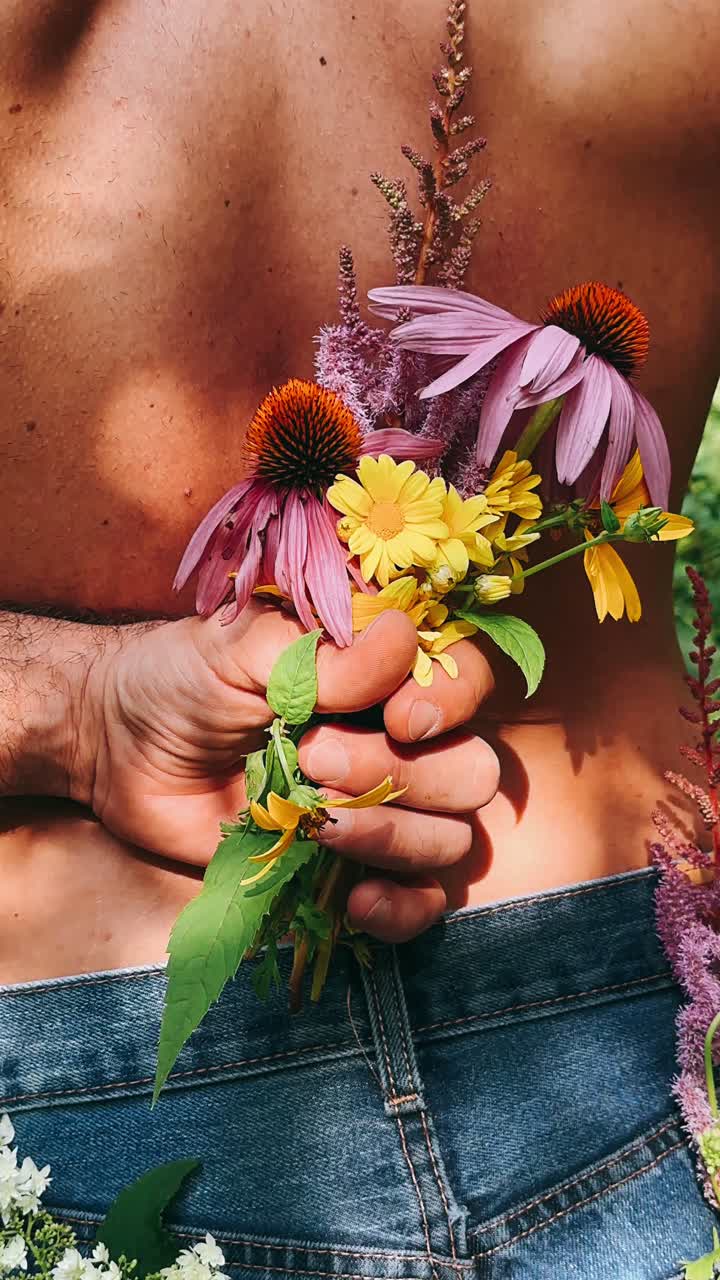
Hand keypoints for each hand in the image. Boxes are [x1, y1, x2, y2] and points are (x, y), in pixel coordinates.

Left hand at [77, 600, 497, 939]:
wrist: (122, 749)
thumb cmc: (183, 679)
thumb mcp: (240, 646)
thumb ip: (320, 651)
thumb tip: (403, 644)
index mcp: (383, 674)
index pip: (468, 679)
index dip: (452, 702)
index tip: (399, 718)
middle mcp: (398, 742)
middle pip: (472, 771)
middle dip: (403, 775)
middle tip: (316, 758)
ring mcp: (380, 809)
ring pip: (451, 838)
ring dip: (391, 834)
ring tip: (315, 820)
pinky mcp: (351, 870)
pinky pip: (421, 903)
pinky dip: (402, 909)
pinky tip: (355, 899)